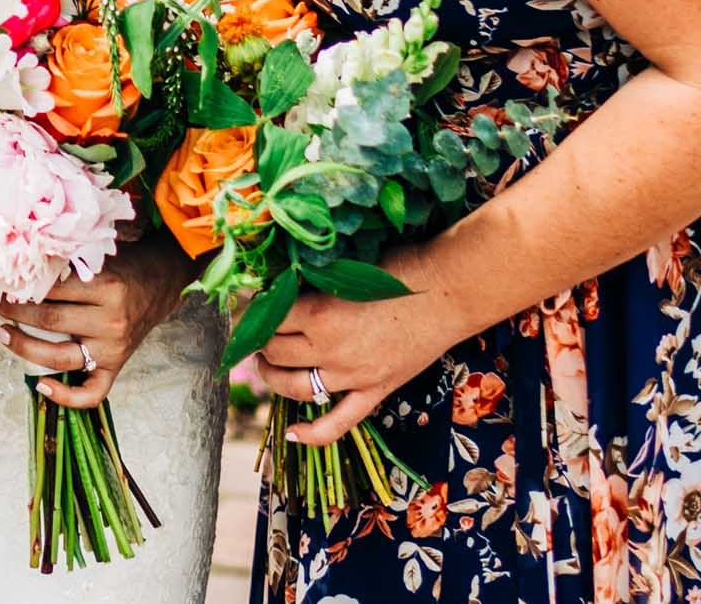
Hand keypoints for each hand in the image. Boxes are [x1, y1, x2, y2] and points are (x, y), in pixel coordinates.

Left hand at [0, 237, 197, 408]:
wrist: (161, 282)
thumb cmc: (125, 266)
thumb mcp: (99, 256)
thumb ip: (67, 262)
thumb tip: (21, 268)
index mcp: (106, 287)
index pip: (52, 290)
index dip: (22, 287)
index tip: (1, 283)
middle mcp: (110, 320)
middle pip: (50, 322)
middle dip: (15, 313)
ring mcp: (113, 348)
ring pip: (59, 357)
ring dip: (25, 348)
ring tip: (4, 334)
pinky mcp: (116, 366)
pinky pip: (91, 393)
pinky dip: (65, 397)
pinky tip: (41, 386)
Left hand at [253, 247, 471, 445]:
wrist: (449, 290)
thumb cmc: (399, 267)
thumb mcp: (345, 268)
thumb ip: (312, 282)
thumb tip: (278, 286)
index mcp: (319, 313)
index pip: (267, 319)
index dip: (255, 312)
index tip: (251, 306)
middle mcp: (330, 349)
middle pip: (275, 353)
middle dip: (260, 343)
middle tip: (259, 333)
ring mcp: (352, 376)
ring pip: (294, 388)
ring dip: (273, 378)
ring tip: (267, 366)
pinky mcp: (374, 392)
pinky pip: (337, 424)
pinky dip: (311, 434)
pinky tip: (292, 434)